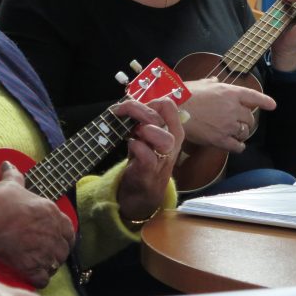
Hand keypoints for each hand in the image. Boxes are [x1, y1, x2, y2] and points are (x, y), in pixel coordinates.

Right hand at [0, 164, 74, 287]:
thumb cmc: (2, 202)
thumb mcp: (11, 184)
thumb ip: (13, 175)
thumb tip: (7, 164)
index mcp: (52, 213)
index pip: (69, 229)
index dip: (64, 235)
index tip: (58, 237)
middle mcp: (53, 234)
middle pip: (64, 250)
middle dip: (57, 252)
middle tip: (45, 253)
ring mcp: (45, 252)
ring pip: (55, 265)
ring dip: (48, 266)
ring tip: (38, 265)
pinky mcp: (33, 267)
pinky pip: (43, 279)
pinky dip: (38, 279)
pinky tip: (31, 275)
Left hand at [113, 97, 184, 224]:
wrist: (141, 194)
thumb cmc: (143, 161)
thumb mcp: (145, 138)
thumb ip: (141, 121)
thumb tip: (126, 104)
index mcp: (171, 131)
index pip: (167, 105)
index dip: (147, 101)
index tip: (129, 108)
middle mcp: (171, 143)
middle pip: (165, 117)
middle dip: (141, 111)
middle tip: (124, 115)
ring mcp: (162, 159)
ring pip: (166, 139)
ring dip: (147, 131)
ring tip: (135, 132)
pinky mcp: (150, 173)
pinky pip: (148, 157)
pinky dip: (137, 148)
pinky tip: (130, 146)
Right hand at [181, 78, 275, 151]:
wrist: (174, 110)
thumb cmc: (184, 95)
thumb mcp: (199, 83)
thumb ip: (211, 83)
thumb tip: (215, 82)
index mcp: (230, 92)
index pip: (254, 97)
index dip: (264, 101)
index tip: (272, 106)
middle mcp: (233, 108)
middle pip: (249, 117)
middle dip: (246, 120)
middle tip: (239, 122)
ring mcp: (228, 125)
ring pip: (244, 132)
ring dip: (242, 133)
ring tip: (236, 134)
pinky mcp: (220, 139)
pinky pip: (237, 145)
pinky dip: (238, 146)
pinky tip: (236, 145)